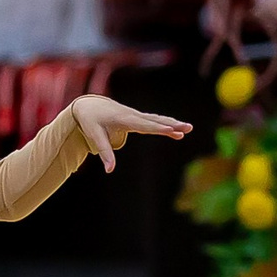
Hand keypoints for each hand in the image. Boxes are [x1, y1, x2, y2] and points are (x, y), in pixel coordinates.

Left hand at [65, 95, 192, 174]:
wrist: (88, 105)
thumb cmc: (90, 121)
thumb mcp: (94, 137)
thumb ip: (105, 153)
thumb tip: (109, 171)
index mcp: (124, 119)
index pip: (145, 125)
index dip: (159, 128)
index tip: (172, 130)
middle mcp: (133, 115)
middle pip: (156, 121)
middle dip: (172, 124)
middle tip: (188, 128)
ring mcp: (136, 115)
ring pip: (157, 119)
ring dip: (172, 123)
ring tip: (188, 128)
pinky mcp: (136, 117)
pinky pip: (154, 120)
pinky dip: (165, 123)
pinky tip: (175, 128)